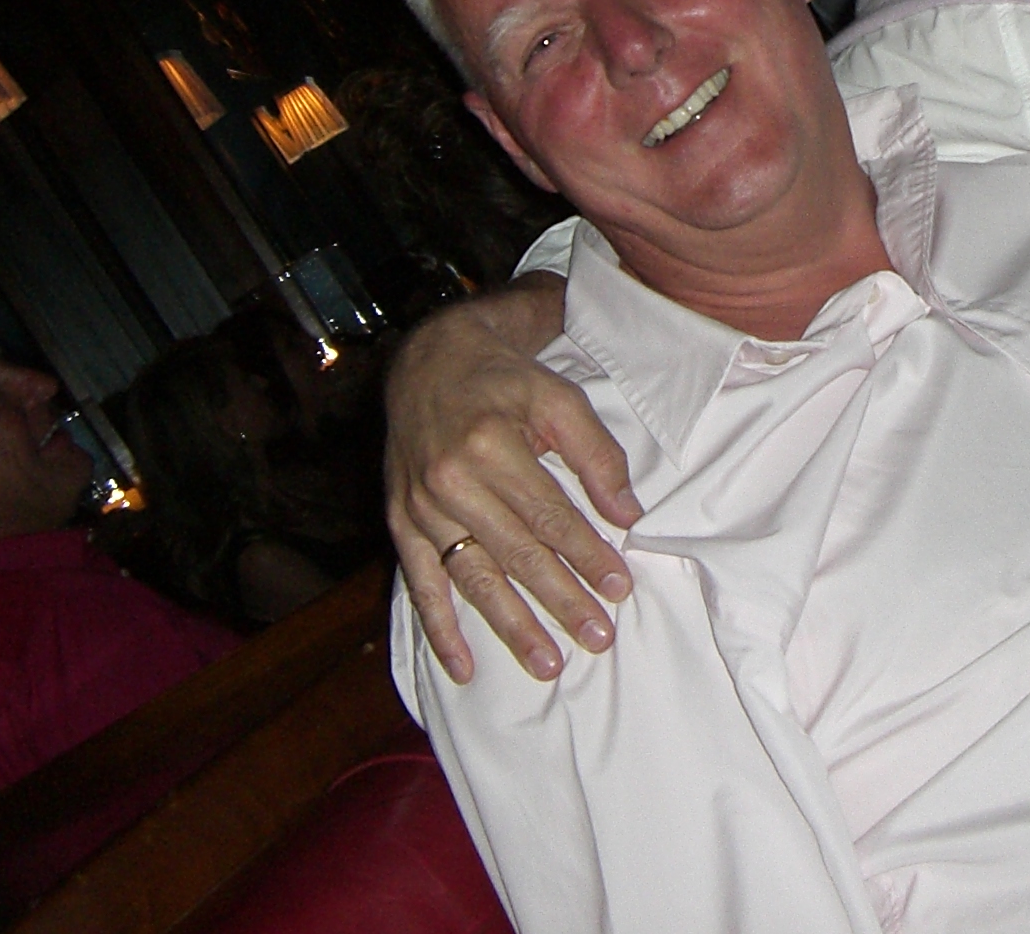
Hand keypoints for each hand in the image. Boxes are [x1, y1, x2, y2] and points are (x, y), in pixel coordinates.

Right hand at [385, 275, 638, 684]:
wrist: (429, 362)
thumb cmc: (505, 382)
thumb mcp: (558, 398)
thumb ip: (596, 455)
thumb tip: (628, 514)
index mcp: (491, 446)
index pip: (550, 517)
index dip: (587, 555)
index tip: (619, 588)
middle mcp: (451, 481)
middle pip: (516, 555)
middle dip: (561, 601)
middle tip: (598, 638)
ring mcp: (420, 507)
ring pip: (473, 578)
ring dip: (510, 626)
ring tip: (547, 663)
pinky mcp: (400, 523)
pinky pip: (420, 584)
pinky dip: (439, 629)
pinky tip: (462, 667)